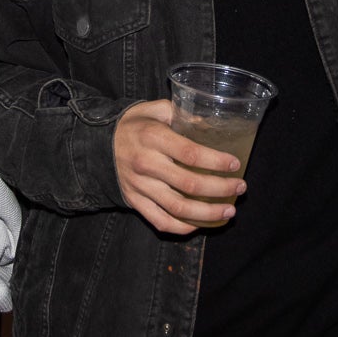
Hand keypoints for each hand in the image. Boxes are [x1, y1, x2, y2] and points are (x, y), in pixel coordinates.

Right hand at [112, 98, 244, 234]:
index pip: (191, 154)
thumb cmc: (133, 125)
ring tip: (229, 212)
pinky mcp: (134, 202)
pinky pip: (160, 221)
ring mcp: (139, 186)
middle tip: (240, 188)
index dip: (216, 162)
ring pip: (178, 208)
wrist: (97, 145)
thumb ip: (182, 114)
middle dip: (221, 189)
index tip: (235, 165)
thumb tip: (210, 124)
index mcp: (153, 138)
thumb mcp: (155, 109)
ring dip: (208, 214)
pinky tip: (199, 224)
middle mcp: (146, 164)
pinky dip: (182, 227)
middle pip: (190, 184)